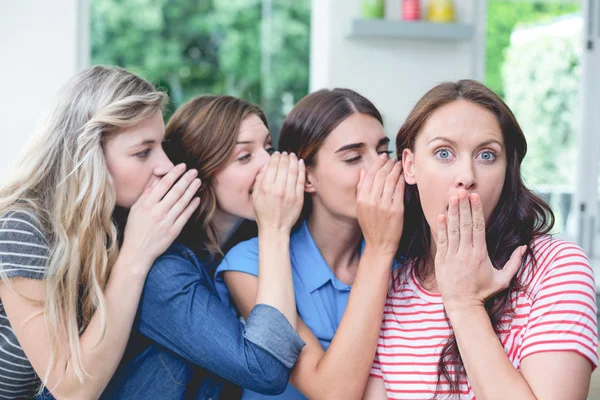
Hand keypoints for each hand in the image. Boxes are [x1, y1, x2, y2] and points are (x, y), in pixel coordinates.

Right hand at [121, 163, 200, 268]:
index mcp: (147, 204)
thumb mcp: (136, 208)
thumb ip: (147, 192)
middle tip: (194, 171)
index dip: (174, 173)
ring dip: (192, 190)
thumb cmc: (135, 228)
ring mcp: (166, 221)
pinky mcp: (174, 231)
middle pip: (176, 191)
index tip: (182, 166)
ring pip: (183, 202)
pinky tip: (197, 198)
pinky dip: (192, 206)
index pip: (163, 184)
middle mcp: (157, 211)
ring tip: (198, 181)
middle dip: (186, 179)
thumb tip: (156, 177)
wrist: (137, 252)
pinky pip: (185, 216)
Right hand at [253, 152, 304, 233]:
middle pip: (283, 166)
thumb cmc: (263, 214)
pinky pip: (301, 180)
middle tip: (285, 153)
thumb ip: (258, 181)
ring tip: (293, 155)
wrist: (275, 228)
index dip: (275, 157)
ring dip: (293, 160)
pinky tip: (301, 163)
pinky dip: (301, 169)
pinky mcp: (299, 198)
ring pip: (293, 171)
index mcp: (266, 188)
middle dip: (284, 157)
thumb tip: (265, 167)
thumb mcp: (255, 197)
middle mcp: (278, 189)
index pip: (272, 166)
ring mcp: (290, 194)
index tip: (277, 154)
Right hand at [356, 154, 404, 254]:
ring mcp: (385, 205)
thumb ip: (361, 189)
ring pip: (391, 181)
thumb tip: (363, 171)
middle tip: (393, 159)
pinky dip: (402, 180)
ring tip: (399, 164)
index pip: (370, 175)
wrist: (379, 245)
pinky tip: (404, 175)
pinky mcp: (397, 210)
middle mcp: (372, 201)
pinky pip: (400, 190)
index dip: (377, 164)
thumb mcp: (360, 208)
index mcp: (362, 199)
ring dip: (396, 169)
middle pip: (381, 176)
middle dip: (388, 164)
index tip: (383, 157)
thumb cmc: (370, 226)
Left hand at [434, 189, 525, 313]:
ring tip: (452, 197)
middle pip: (465, 224)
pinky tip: (441, 215)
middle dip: (463, 206)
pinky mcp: (441, 260)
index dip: (476, 211)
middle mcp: (466, 252)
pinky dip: (441, 228)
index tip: (475, 197)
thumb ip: (514, 263)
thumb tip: (524, 247)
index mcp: (480, 254)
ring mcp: (452, 255)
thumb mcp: (503, 279)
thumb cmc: (483, 291)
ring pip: (453, 230)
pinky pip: (441, 241)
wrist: (462, 304)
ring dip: (452, 213)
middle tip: (462, 190)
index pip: (478, 227)